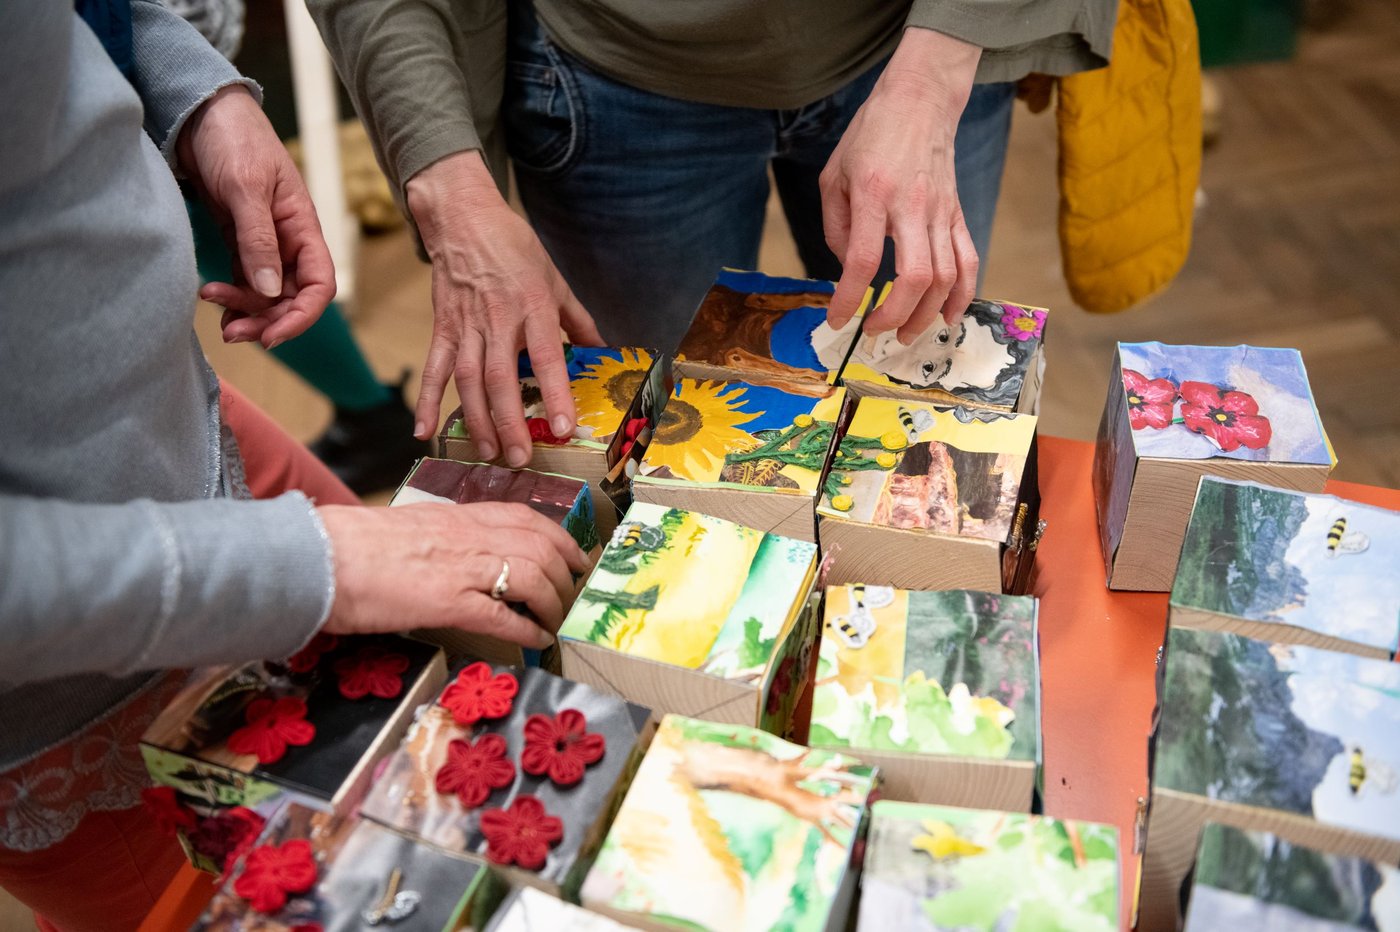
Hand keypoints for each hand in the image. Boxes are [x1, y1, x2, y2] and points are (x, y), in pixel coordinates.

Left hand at [177, 84, 335, 349]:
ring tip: (217, 317)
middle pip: (290, 297)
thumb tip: (268, 289)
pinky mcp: (239, 240)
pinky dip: (232, 297)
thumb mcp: (246, 186)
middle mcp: (288, 240)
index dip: (301, 315)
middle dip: (266, 319)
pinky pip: (243, 280)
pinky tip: (213, 300)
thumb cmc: (233, 138)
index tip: (272, 334)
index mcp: (303, 226)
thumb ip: (257, 238)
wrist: (200, 113)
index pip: (319, 285)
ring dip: (246, 312)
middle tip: (233, 332)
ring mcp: (263, 242)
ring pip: (265, 294)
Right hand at [318, 502, 591, 647]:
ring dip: (553, 603)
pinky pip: (503, 616)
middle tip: (575, 593)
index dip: (562, 538)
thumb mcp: (411, 528)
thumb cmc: (354, 545)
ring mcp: (461, 569)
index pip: (527, 517)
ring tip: (555, 620)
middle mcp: (468, 536)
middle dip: (568, 572)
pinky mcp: (447, 603)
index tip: (577, 555)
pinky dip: (528, 629)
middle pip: (542, 546)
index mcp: (458, 516)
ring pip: (534, 577)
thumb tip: (464, 557)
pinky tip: (537, 639)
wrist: (321, 557)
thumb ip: (444, 537)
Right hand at [405, 151, 603, 464]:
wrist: (463, 220)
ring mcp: (465, 326)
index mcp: (532, 307)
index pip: (546, 357)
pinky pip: (433, 369)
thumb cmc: (514, 249)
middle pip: (500, 378)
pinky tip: (424, 430)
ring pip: (468, 380)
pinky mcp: (442, 328)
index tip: (561, 427)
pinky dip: (427, 400)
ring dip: (476, 420)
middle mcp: (497, 320)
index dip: (553, 393)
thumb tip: (603, 350)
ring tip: (488, 453)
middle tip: (519, 457)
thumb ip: (578, 320)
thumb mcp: (555, 280)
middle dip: (509, 421)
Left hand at [821, 28, 980, 340]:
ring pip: (945, 275)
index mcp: (873, 195)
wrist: (920, 100)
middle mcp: (911, 206)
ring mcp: (940, 211)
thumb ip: (836, 226)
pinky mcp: (956, 213)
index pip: (864, 260)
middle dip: (895, 315)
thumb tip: (848, 269)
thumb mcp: (833, 176)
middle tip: (875, 332)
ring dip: (926, 313)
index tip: (838, 319)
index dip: (849, 298)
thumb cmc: (870, 136)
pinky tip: (950, 317)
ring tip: (906, 333)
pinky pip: (968, 259)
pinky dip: (963, 294)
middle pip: (915, 276)